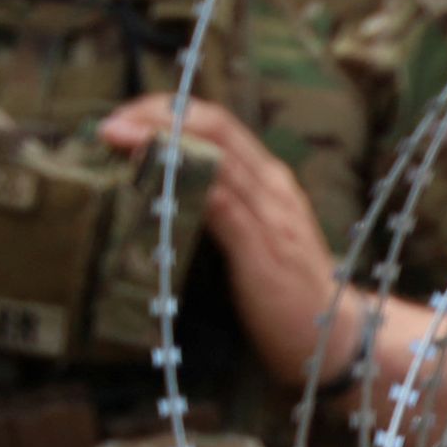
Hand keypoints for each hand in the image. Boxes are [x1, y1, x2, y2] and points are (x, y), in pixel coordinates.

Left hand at [99, 92, 349, 390]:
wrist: (338, 335)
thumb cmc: (285, 290)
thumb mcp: (254, 236)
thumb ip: (218, 208)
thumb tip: (158, 193)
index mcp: (269, 179)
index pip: (217, 121)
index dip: (167, 111)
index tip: (124, 119)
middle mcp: (272, 187)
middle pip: (214, 127)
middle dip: (157, 118)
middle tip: (109, 126)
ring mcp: (271, 216)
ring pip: (217, 158)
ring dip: (163, 145)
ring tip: (118, 140)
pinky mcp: (263, 250)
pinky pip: (223, 205)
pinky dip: (188, 184)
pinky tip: (155, 178)